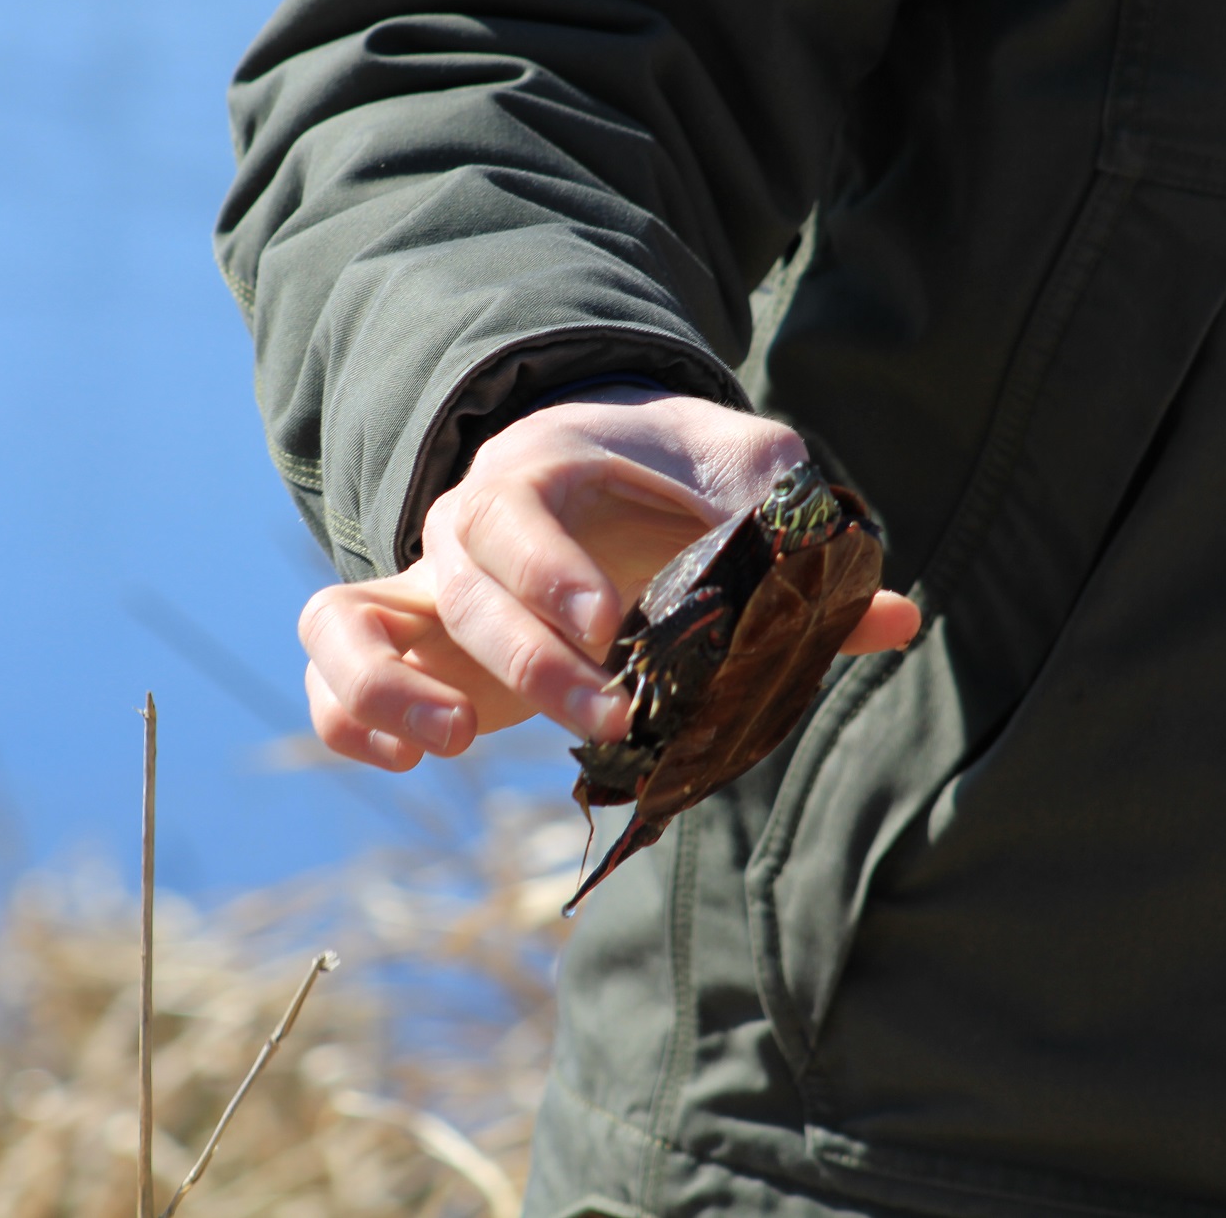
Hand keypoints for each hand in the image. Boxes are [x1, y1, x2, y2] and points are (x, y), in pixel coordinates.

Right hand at [297, 387, 920, 769]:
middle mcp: (466, 526)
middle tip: (605, 718)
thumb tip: (898, 618)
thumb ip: (804, 548)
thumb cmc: (674, 476)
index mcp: (545, 470)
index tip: (606, 623)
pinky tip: (413, 760)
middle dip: (523, 659)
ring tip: (454, 746)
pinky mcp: (401, 645)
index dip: (548, 565)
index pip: (518, 505)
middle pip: (455, 581)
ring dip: (384, 685)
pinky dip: (345, 715)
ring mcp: (420, 586)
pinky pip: (327, 671)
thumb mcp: (748, 483)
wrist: (591, 464)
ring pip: (341, 619)